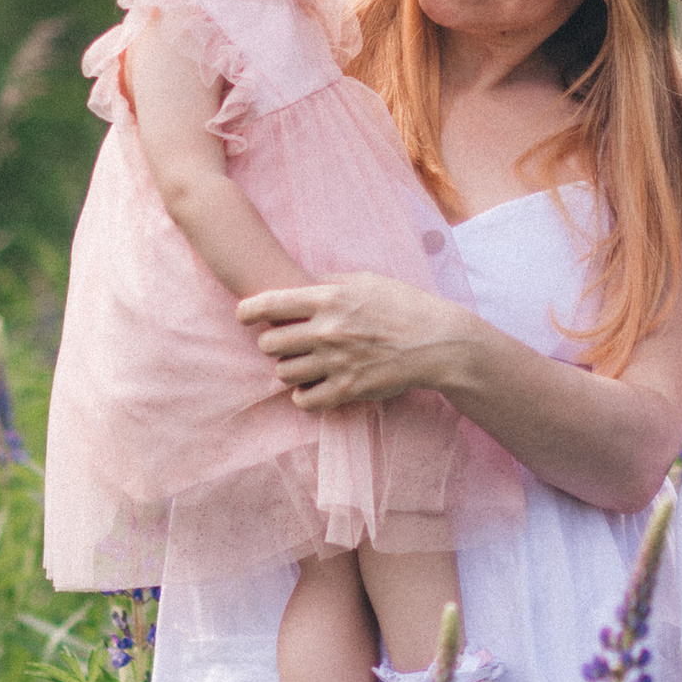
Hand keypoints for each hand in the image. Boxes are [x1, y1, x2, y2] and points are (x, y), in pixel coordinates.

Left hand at [236, 272, 471, 409]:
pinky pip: (303, 400)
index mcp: (330, 298)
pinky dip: (303, 395)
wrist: (437, 343)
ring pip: (283, 372)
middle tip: (284, 341)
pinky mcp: (347, 390)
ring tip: (303, 363)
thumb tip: (297, 284)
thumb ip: (328, 282)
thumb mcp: (366, 281)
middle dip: (272, 342)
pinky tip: (313, 385)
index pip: (268, 304)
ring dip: (288, 368)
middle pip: (268, 343)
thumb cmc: (403, 305)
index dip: (247, 310)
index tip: (244, 315)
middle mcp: (328, 331)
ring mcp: (336, 363)